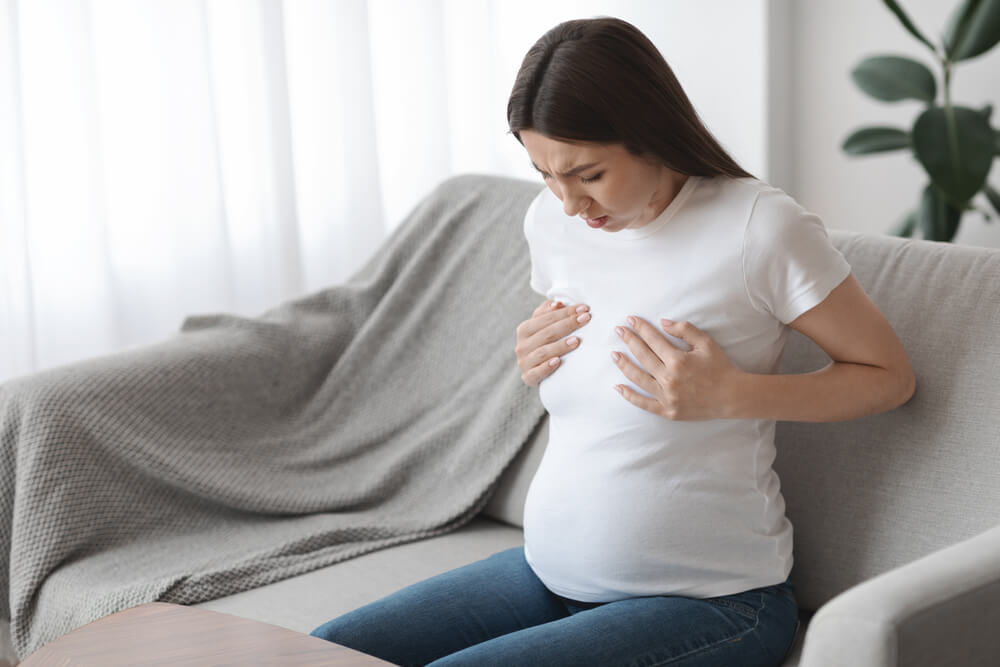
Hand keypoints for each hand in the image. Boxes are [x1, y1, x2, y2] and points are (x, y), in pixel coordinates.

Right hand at [515, 300, 590, 386]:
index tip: (583, 309)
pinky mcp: (528, 377)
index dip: (565, 312)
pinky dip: (547, 367)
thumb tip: (558, 304)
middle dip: (568, 324)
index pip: (547, 318)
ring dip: (560, 346)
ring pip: (543, 352)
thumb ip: (548, 313)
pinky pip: (536, 372)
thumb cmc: (545, 345)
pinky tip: (559, 362)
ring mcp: (524, 362)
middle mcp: (521, 345)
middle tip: (586, 319)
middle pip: (546, 333)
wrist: (537, 373)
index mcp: (524, 329)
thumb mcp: (544, 327)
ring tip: (577, 341)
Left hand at [610, 316, 740, 419]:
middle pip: (642, 356)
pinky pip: (643, 403)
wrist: (732, 397)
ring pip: (638, 378)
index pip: (653, 340)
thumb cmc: (720, 368)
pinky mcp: (667, 411)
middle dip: (629, 340)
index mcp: (678, 361)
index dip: (641, 328)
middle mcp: (669, 379)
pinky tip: (618, 387)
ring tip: (614, 354)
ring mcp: (667, 397)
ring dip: (624, 365)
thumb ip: (685, 330)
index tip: (630, 320)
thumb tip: (663, 323)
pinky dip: (629, 396)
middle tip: (618, 330)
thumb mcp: (707, 343)